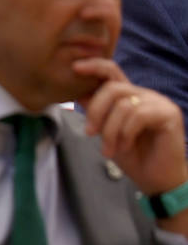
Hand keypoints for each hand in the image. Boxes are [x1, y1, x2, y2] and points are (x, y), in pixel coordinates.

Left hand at [76, 57, 187, 196]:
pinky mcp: (169, 114)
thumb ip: (95, 110)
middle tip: (90, 133)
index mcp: (129, 95)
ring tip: (109, 149)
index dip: (93, 66)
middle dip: (96, 111)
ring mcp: (159, 102)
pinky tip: (125, 147)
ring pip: (123, 104)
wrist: (155, 179)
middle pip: (112, 87)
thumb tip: (76, 92)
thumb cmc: (132, 156)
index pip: (111, 71)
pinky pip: (138, 115)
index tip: (74, 68)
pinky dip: (126, 133)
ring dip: (110, 130)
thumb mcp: (105, 130)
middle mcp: (144, 94)